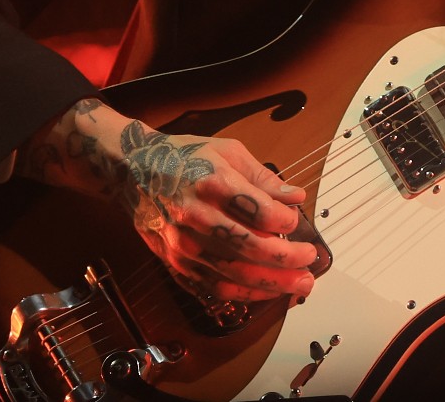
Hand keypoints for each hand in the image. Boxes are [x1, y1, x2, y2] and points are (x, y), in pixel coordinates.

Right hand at [22, 99, 318, 303]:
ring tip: (297, 284)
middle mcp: (195, 216)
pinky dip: (242, 293)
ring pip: (233, 274)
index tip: (297, 223)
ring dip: (270, 284)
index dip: (285, 221)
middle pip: (249, 247)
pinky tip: (264, 291)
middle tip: (309, 264)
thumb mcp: (228, 152)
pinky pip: (212, 287)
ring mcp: (182, 244)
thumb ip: (264, 178)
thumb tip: (296, 198)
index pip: (259, 211)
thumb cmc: (186, 158)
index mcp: (212, 182)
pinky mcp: (174, 262)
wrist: (134, 170)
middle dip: (285, 261)